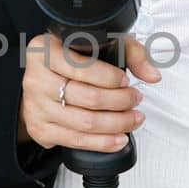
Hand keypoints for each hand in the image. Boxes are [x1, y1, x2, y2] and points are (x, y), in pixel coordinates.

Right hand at [18, 33, 160, 151]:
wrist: (42, 80)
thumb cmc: (71, 59)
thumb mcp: (100, 44)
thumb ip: (131, 53)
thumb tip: (152, 74)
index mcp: (45, 51)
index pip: (81, 68)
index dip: (110, 78)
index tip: (126, 81)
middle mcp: (36, 79)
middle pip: (88, 98)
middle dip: (121, 102)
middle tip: (135, 100)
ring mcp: (36, 107)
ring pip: (85, 123)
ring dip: (117, 124)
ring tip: (133, 119)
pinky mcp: (40, 129)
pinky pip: (76, 141)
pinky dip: (103, 143)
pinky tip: (118, 138)